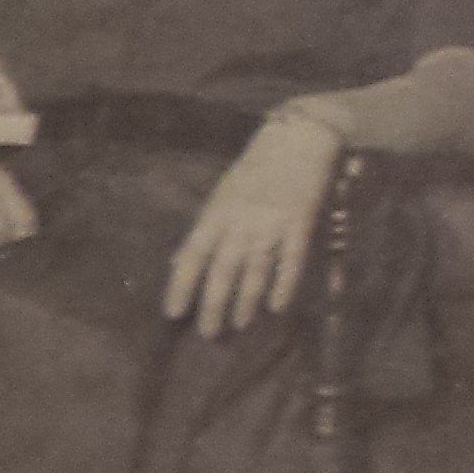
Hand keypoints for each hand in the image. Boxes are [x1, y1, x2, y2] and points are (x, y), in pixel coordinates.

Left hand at [162, 111, 345, 339]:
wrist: (298, 139)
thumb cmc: (255, 170)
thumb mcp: (221, 196)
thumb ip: (203, 231)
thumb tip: (176, 263)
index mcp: (215, 213)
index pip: (192, 254)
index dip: (181, 285)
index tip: (173, 313)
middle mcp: (240, 220)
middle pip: (223, 267)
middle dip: (214, 303)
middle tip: (208, 333)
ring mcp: (271, 221)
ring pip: (255, 267)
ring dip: (245, 299)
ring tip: (238, 325)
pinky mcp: (300, 222)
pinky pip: (291, 258)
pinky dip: (284, 283)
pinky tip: (277, 306)